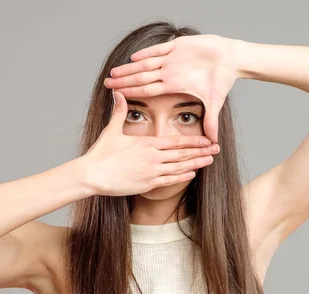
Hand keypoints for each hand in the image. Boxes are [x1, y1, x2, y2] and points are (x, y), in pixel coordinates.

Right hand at [81, 90, 219, 196]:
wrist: (92, 174)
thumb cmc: (100, 153)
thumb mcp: (111, 130)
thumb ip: (119, 112)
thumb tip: (118, 93)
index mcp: (147, 143)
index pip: (176, 141)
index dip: (193, 140)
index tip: (206, 139)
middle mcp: (153, 157)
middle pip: (183, 154)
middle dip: (201, 151)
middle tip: (216, 149)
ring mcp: (151, 171)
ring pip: (180, 168)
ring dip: (196, 164)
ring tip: (210, 161)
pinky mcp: (147, 184)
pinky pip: (169, 181)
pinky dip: (182, 177)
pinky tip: (193, 174)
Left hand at [104, 35, 240, 142]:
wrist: (232, 58)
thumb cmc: (222, 80)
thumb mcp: (214, 102)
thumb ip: (211, 120)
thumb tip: (214, 141)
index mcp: (173, 84)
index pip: (147, 90)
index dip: (132, 91)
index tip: (117, 95)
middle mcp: (169, 72)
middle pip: (141, 77)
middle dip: (123, 80)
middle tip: (106, 83)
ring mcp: (173, 59)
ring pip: (145, 64)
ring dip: (129, 68)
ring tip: (113, 71)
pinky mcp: (180, 45)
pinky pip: (160, 50)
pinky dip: (148, 53)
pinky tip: (134, 57)